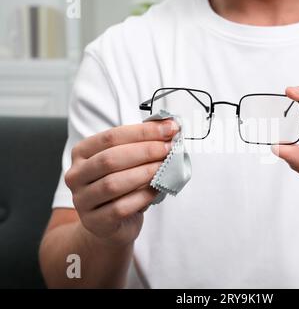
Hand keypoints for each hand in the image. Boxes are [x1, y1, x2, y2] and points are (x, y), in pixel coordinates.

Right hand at [65, 120, 178, 246]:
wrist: (110, 225)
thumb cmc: (122, 187)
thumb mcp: (127, 162)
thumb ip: (141, 144)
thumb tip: (168, 127)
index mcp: (82, 153)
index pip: (111, 137)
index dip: (142, 132)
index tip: (169, 129)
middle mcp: (76, 175)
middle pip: (110, 158)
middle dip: (145, 151)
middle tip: (169, 149)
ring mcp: (82, 200)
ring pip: (113, 183)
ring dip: (144, 173)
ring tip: (165, 167)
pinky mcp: (95, 222)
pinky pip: (120, 208)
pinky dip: (142, 197)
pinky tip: (157, 190)